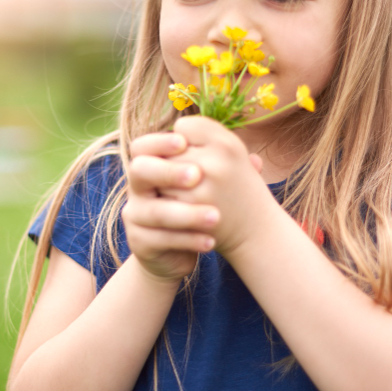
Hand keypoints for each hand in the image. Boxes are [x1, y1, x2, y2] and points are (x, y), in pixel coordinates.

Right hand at [122, 131, 220, 282]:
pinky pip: (161, 240)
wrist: (179, 248)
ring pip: (155, 212)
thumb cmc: (195, 207)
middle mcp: (137, 189)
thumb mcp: (205, 186)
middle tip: (197, 175)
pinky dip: (187, 240)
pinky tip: (211, 242)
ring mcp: (135, 216)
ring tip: (215, 217)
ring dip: (186, 214)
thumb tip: (256, 161)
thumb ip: (221, 170)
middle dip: (168, 171)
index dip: (160, 142)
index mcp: (151, 167)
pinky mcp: (139, 242)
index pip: (143, 146)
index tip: (184, 142)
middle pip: (140, 171)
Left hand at [160, 117, 267, 259]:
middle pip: (168, 148)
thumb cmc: (238, 188)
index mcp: (227, 142)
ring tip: (184, 192)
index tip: (194, 155)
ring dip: (164, 182)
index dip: (184, 141)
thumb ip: (201, 138)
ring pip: (160, 171)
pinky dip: (165, 201)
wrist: (257, 231)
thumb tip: (159, 140)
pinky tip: (180, 208)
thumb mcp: (233, 156)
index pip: (183, 126)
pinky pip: (161, 195)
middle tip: (188, 177)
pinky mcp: (190, 206)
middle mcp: (218, 157)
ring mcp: (203, 182)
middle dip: (172, 162)